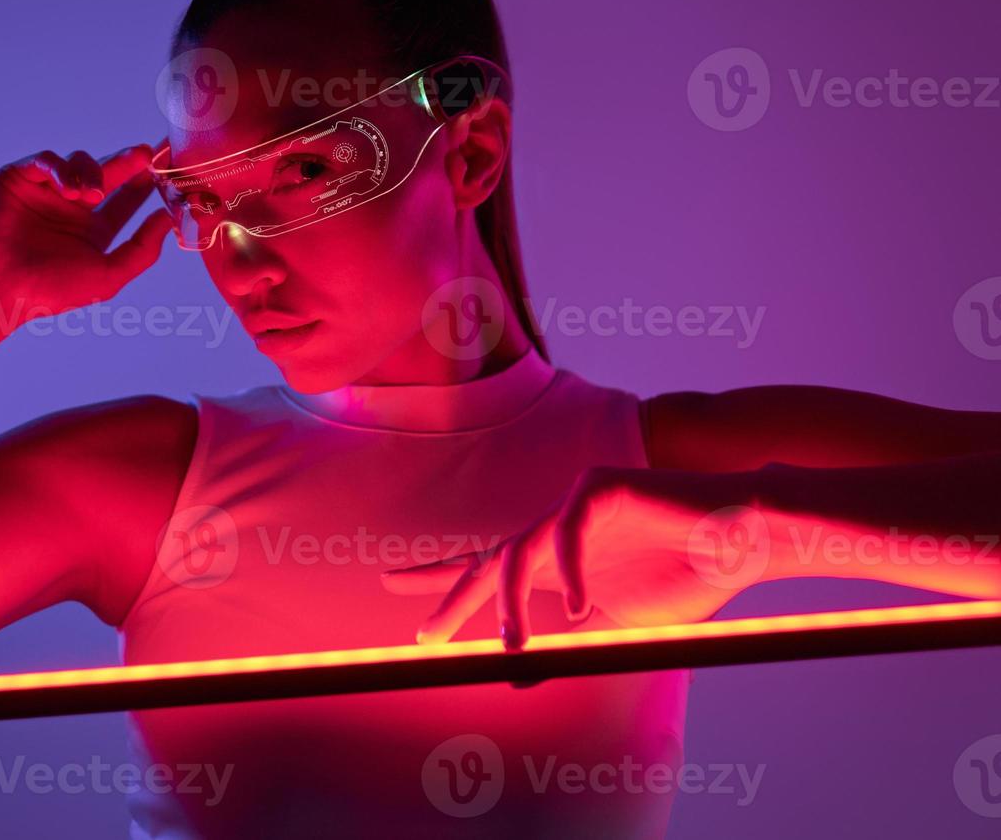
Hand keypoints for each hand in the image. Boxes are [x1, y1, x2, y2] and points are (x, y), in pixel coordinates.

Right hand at [0, 143, 173, 313]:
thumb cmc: (48, 291)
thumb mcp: (107, 276)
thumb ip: (141, 249)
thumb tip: (168, 219)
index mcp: (93, 233)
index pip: (127, 200)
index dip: (147, 184)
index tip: (168, 168)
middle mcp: (71, 210)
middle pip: (109, 173)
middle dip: (130, 162)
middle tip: (148, 152)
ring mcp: (45, 193)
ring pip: (79, 162)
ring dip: (93, 173)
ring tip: (93, 195)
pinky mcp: (19, 179)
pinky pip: (46, 161)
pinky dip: (62, 170)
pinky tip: (69, 191)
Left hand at [381, 466, 768, 648]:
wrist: (744, 542)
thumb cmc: (688, 579)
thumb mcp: (618, 630)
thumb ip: (568, 649)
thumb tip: (513, 678)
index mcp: (559, 562)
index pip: (492, 574)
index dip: (450, 592)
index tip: (419, 627)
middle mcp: (556, 532)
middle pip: (489, 561)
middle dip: (450, 595)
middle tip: (423, 635)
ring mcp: (573, 506)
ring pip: (520, 550)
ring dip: (509, 601)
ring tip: (511, 645)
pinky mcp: (597, 486)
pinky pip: (566, 531)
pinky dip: (570, 573)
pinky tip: (577, 609)